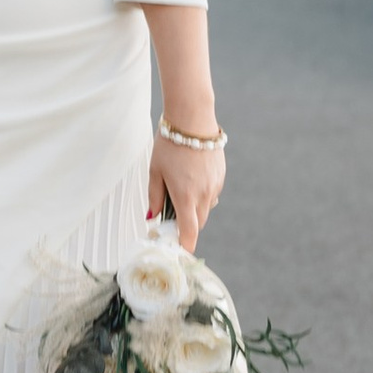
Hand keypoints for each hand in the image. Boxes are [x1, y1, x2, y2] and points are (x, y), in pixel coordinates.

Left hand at [149, 130, 225, 250]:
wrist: (193, 119)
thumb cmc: (169, 144)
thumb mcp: (155, 170)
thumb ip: (154, 196)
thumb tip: (152, 217)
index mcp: (185, 196)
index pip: (189, 232)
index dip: (185, 246)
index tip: (179, 253)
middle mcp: (204, 194)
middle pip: (198, 223)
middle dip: (186, 225)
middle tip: (170, 218)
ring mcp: (215, 185)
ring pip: (205, 208)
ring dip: (194, 208)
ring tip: (180, 189)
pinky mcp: (221, 176)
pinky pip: (211, 193)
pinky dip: (201, 194)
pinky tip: (191, 177)